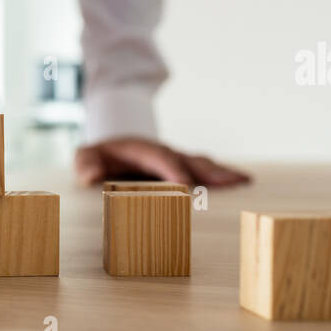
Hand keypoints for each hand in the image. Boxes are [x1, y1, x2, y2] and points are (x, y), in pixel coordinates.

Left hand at [75, 136, 249, 187]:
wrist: (113, 145)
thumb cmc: (100, 155)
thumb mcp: (86, 156)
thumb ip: (86, 163)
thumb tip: (91, 176)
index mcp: (143, 150)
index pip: (160, 158)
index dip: (173, 170)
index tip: (185, 185)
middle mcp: (166, 154)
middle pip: (190, 160)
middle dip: (209, 171)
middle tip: (231, 182)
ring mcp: (178, 160)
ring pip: (203, 164)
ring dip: (223, 173)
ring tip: (245, 182)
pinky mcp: (185, 169)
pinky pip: (206, 172)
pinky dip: (224, 177)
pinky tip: (244, 184)